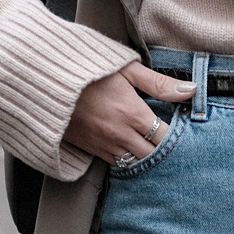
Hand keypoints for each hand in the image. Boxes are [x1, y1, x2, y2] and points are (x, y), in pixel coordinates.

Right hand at [64, 60, 196, 164]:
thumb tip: (191, 90)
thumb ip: (159, 83)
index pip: (165, 137)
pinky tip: (131, 151)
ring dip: (145, 158)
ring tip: (153, 151)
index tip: (183, 133)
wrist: (43, 80)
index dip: (176, 138)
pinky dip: (126, 160)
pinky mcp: (88, 149)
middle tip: (173, 147)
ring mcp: (102, 144)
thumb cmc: (85, 69)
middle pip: (152, 155)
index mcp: (131, 113)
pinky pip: (115, 163)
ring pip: (134, 163)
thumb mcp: (125, 69)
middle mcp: (119, 134)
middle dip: (164, 152)